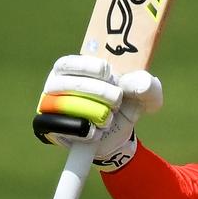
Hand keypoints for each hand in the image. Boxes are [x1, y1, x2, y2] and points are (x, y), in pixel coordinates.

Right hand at [34, 55, 162, 170]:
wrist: (120, 135)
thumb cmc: (127, 104)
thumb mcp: (144, 94)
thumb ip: (147, 85)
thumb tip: (137, 84)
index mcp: (71, 69)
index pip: (68, 63)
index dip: (87, 67)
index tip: (108, 73)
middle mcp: (55, 86)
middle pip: (68, 84)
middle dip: (98, 91)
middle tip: (117, 98)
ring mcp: (50, 108)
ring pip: (64, 106)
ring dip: (93, 111)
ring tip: (109, 116)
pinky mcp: (52, 130)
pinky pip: (60, 127)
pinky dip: (83, 130)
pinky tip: (97, 131)